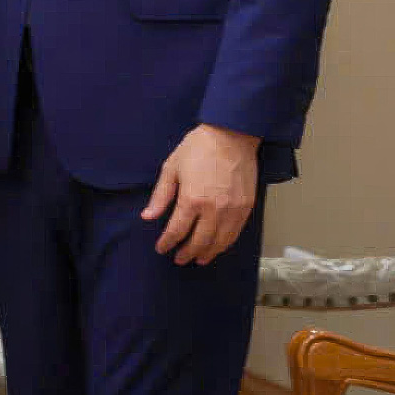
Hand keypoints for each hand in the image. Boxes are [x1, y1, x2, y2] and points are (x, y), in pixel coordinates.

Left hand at [142, 124, 259, 264]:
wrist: (232, 136)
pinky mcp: (247, 207)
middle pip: (199, 241)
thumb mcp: (171, 168)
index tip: (161, 248)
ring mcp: (233, 210)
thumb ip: (161, 196)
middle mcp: (214, 209)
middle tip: (178, 259)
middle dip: (187, 253)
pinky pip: (235, 233)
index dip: (167, 243)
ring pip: (220, 242)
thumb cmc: (198, 148)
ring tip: (198, 259)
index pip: (177, 231)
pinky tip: (217, 246)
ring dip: (207, 253)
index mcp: (192, 199)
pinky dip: (225, 244)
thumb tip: (148, 217)